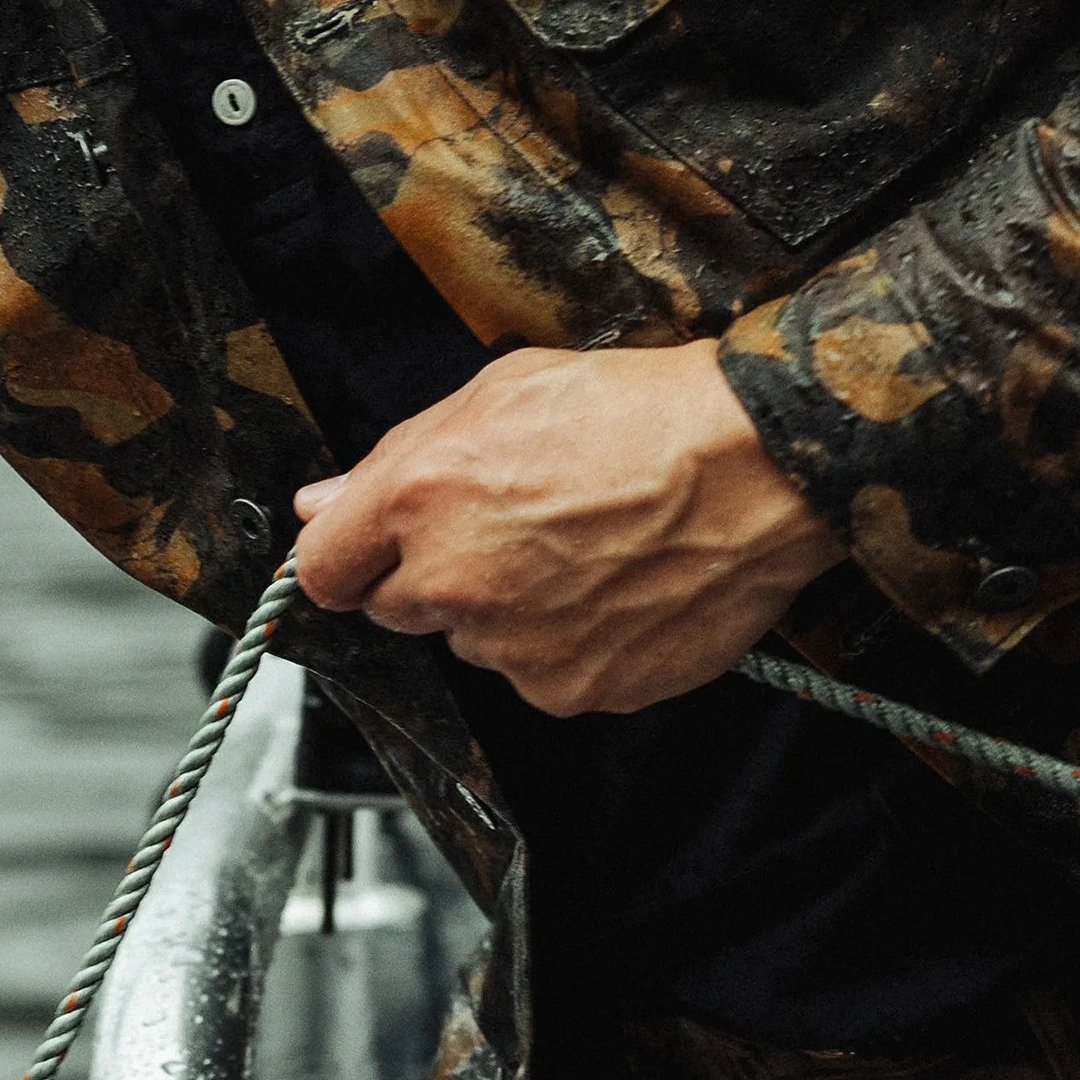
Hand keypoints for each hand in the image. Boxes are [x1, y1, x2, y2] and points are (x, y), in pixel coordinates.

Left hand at [292, 341, 846, 715]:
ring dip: (506, 610)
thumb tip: (324, 504)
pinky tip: (612, 587)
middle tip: (512, 527)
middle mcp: (454, 583)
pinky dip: (566, 642)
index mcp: (418, 498)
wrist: (755, 465)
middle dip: (434, 576)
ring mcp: (515, 648)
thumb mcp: (502, 390)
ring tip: (581, 550)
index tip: (370, 553)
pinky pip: (542, 674)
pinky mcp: (574, 688)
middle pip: (399, 610)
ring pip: (477, 643)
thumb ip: (397, 456)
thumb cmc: (638, 413)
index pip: (323, 572)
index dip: (349, 557)